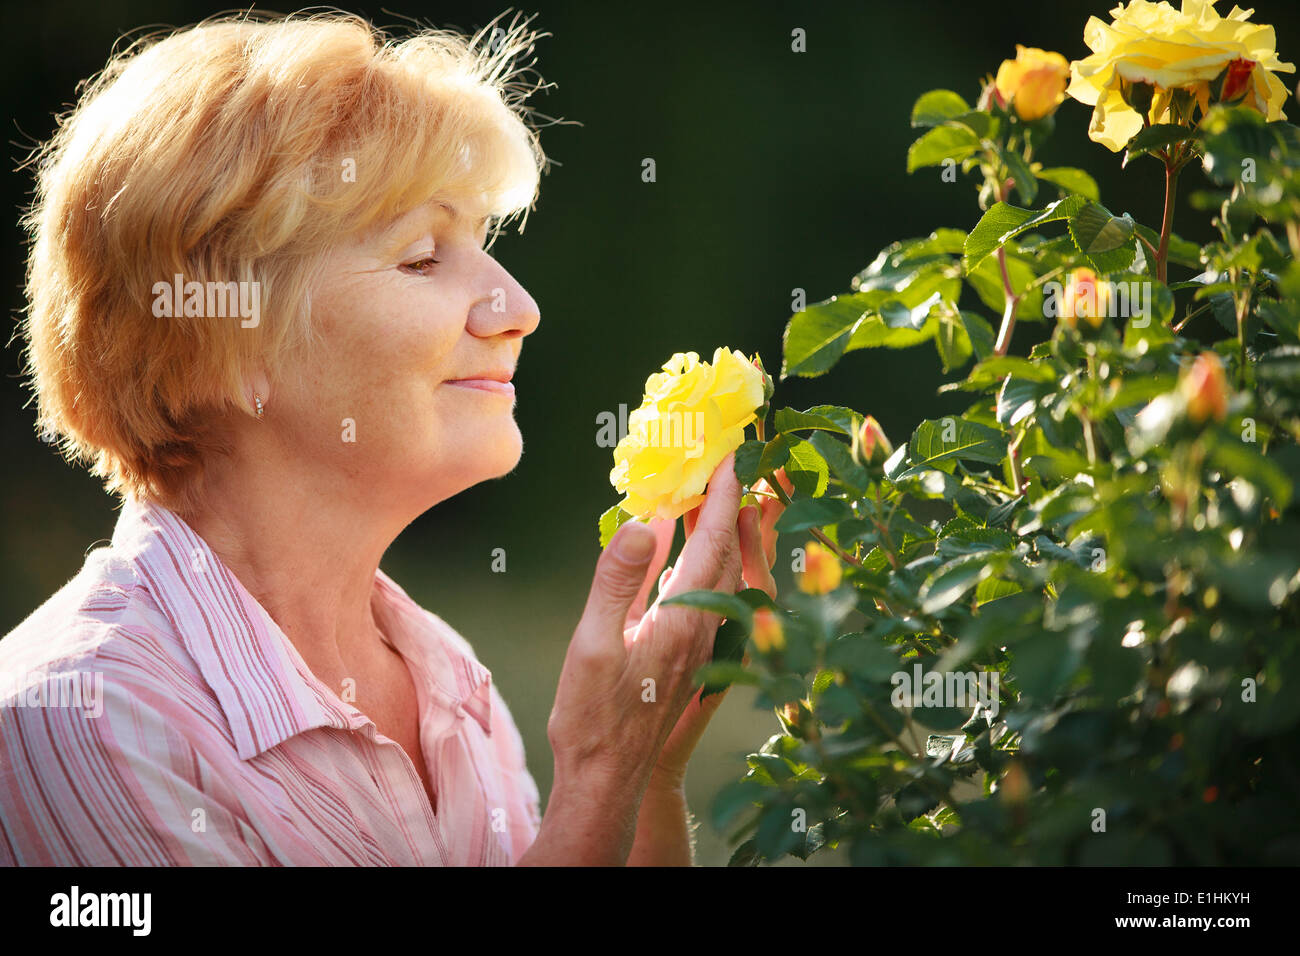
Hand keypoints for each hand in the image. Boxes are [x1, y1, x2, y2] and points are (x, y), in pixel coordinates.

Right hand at [540, 453, 746, 860]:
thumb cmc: (594, 717)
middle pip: (723, 550)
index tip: (730, 454)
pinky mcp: (684, 653)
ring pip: (713, 571)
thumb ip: (617, 580)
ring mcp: (696, 642)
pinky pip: (697, 590)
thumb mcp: (593, 644)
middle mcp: (700, 627)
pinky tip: (670, 546)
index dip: (722, 495)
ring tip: (697, 492)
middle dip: (725, 502)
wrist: (606, 778)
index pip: (712, 541)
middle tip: (719, 459)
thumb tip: (643, 521)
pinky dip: (691, 557)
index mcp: (683, 620)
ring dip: (710, 529)